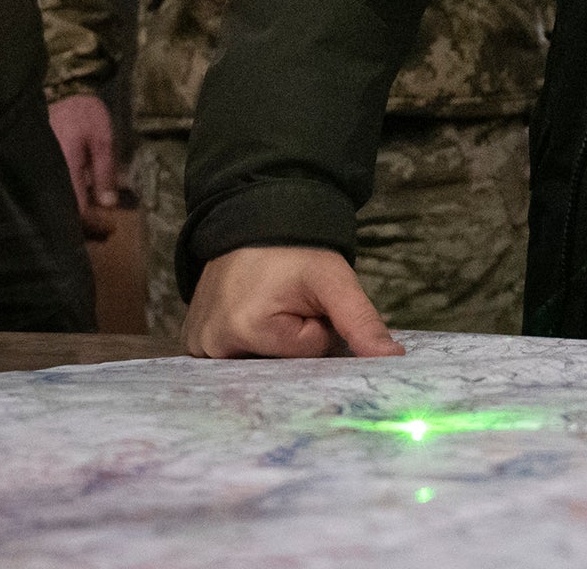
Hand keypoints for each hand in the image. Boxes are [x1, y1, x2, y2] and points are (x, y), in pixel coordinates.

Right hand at [48, 92, 121, 239]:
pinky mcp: (34, 166)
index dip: (92, 223)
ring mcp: (37, 170)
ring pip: (53, 202)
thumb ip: (105, 172)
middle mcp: (44, 174)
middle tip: (101, 228)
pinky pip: (48, 190)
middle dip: (81, 224)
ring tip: (90, 217)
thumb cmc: (84, 113)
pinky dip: (62, 199)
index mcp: (63, 168)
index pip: (75, 209)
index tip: (108, 228)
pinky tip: (74, 201)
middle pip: (61, 211)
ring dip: (71, 213)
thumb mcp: (102, 139)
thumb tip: (108, 205)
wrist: (61, 90)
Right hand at [182, 245, 400, 358]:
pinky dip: (248, 344)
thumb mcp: (333, 281)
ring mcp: (197, 346)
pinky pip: (234, 360)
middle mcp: (211, 345)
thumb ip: (361, 323)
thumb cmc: (294, 248)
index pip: (308, 355)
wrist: (254, 220)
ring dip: (271, 343)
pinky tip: (248, 314)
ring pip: (259, 365)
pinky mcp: (192, 343)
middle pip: (279, 367)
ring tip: (265, 305)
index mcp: (246, 330)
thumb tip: (393, 362)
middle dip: (293, 340)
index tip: (303, 298)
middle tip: (284, 301)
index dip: (317, 327)